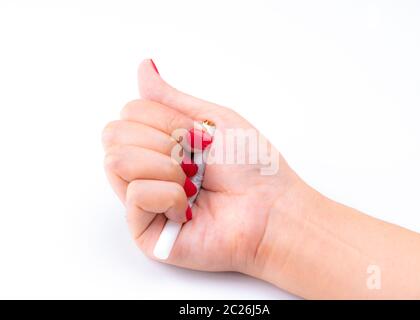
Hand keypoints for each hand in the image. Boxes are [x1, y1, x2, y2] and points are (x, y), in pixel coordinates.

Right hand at [102, 59, 314, 275]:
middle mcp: (147, 169)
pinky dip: (168, 195)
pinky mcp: (145, 231)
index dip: (165, 119)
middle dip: (163, 140)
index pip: (129, 113)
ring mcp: (144, 201)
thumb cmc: (252, 167)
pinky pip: (135, 195)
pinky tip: (188, 209)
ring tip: (193, 184)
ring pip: (116, 162)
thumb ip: (171, 99)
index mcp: (161, 142)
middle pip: (113, 135)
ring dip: (165, 167)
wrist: (271, 211)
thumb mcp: (212, 119)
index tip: (200, 136)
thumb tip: (144, 66)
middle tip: (195, 160)